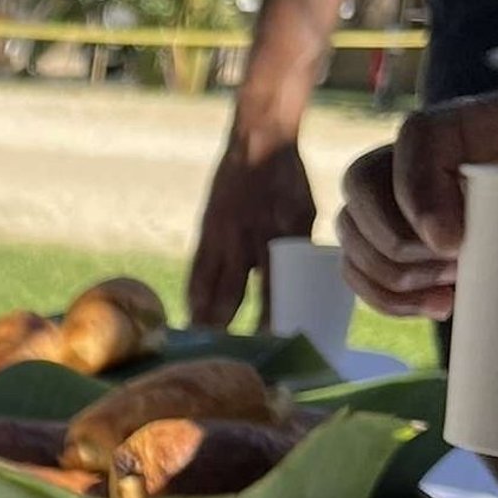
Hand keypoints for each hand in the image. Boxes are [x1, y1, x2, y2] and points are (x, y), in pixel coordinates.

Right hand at [187, 137, 316, 326]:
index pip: (273, 289)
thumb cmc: (288, 179)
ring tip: (204, 344)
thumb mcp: (304, 214)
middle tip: (229, 357)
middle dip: (231, 327)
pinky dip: (195, 294)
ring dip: (207, 317)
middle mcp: (247, 240)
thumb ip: (298, 247)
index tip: (270, 344)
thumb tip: (298, 281)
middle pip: (235, 295)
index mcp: (279, 236)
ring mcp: (223, 236)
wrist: (258, 140)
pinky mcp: (206, 230)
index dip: (269, 319)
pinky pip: (198, 269)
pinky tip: (192, 312)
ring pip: (211, 286)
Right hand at [337, 40, 497, 313]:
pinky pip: (366, 257)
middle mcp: (437, 150)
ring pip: (354, 225)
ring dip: (382, 275)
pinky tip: (431, 305)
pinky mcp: (418, 225)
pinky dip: (380, 291)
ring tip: (443, 295)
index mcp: (485, 117)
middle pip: (365, 184)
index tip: (451, 245)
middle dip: (392, 246)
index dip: (415, 190)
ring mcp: (418, 187)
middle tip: (450, 273)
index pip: (417, 138)